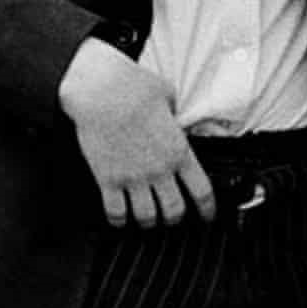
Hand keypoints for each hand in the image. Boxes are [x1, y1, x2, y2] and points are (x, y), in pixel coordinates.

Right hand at [58, 38, 215, 228]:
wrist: (99, 89)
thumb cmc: (132, 85)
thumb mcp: (167, 94)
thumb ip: (173, 113)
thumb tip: (172, 115)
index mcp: (178, 150)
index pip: (202, 191)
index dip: (207, 209)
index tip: (206, 215)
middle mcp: (159, 169)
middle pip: (174, 211)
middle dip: (174, 218)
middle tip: (171, 217)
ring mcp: (133, 176)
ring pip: (147, 217)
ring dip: (148, 222)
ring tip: (146, 220)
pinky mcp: (108, 178)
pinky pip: (116, 211)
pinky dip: (119, 220)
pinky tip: (119, 218)